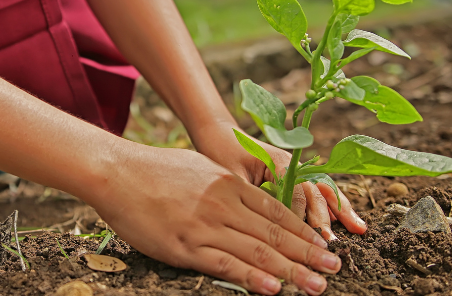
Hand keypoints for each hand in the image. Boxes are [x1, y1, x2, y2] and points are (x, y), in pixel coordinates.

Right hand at [87, 146, 340, 294]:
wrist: (116, 172)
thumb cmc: (154, 169)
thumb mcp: (199, 167)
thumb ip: (225, 186)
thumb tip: (247, 198)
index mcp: (229, 184)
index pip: (276, 212)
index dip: (303, 231)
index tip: (323, 245)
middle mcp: (224, 204)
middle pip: (275, 234)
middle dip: (308, 253)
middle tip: (334, 268)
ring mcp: (205, 226)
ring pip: (257, 252)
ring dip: (292, 271)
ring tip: (317, 285)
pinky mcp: (184, 246)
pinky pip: (225, 265)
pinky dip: (252, 278)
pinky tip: (273, 288)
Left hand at [189, 121, 366, 239]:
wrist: (219, 134)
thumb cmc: (221, 153)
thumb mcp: (231, 175)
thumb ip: (250, 195)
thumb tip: (263, 222)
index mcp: (278, 161)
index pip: (297, 191)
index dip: (301, 215)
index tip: (305, 237)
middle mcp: (292, 164)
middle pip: (315, 191)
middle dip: (326, 217)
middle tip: (332, 242)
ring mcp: (296, 169)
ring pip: (323, 190)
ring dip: (340, 210)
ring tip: (359, 229)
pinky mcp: (294, 175)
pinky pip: (317, 190)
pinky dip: (333, 205)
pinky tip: (346, 220)